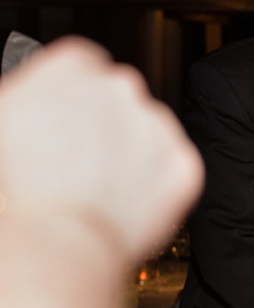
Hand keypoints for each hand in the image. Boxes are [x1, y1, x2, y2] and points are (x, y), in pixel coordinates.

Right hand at [0, 37, 203, 261]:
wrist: (51, 242)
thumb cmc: (16, 187)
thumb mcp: (3, 120)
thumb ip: (27, 99)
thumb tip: (33, 104)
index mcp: (73, 64)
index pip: (82, 67)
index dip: (69, 99)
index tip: (61, 121)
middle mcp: (122, 86)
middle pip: (118, 99)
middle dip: (104, 124)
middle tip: (76, 161)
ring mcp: (158, 124)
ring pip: (150, 133)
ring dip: (132, 153)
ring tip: (97, 189)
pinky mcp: (183, 164)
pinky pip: (172, 170)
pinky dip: (156, 186)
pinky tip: (124, 203)